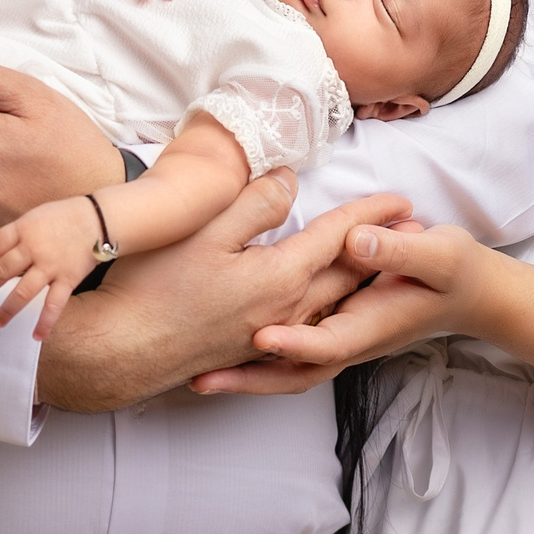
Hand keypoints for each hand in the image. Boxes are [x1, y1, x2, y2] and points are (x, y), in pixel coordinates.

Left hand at [0, 197, 102, 339]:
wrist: (98, 218)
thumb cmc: (65, 215)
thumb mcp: (36, 215)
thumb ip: (19, 233)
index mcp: (24, 228)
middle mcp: (34, 248)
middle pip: (4, 270)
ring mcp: (50, 266)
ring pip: (22, 292)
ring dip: (7, 309)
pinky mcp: (67, 279)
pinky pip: (53, 305)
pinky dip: (45, 322)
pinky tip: (36, 336)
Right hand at [34, 174, 413, 411]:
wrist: (120, 352)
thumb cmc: (154, 288)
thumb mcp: (205, 232)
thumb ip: (254, 204)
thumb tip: (290, 181)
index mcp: (282, 277)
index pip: (340, 237)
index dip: (371, 213)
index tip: (402, 198)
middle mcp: (287, 311)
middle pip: (348, 276)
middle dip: (382, 252)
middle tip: (412, 232)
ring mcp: (272, 336)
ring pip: (334, 307)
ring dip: (363, 283)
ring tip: (383, 266)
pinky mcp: (253, 351)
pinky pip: (310, 330)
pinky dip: (332, 313)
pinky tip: (329, 308)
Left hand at [190, 220, 487, 395]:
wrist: (471, 295)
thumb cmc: (456, 272)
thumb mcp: (438, 252)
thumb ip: (398, 247)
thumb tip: (357, 239)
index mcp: (373, 324)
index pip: (330, 342)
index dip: (296, 341)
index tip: (261, 337)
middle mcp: (352, 341)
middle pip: (296, 372)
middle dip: (250, 379)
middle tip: (201, 379)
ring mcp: (340, 340)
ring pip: (288, 370)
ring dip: (246, 376)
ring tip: (197, 379)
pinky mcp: (332, 330)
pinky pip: (290, 357)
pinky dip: (258, 362)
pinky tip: (222, 357)